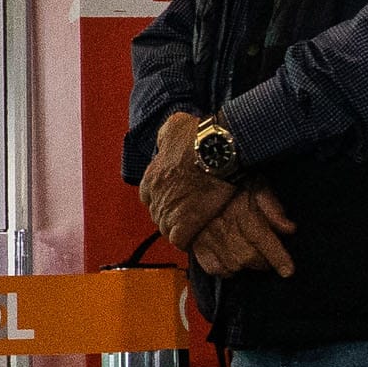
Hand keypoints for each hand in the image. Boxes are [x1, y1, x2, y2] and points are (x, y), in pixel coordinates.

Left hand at [138, 112, 219, 244]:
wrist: (218, 150)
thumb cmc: (198, 135)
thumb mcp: (174, 126)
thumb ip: (165, 136)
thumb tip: (163, 141)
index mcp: (151, 177)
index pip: (149, 195)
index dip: (164, 197)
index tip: (177, 197)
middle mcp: (155, 196)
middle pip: (158, 213)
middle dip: (171, 214)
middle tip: (190, 211)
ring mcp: (168, 211)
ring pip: (167, 228)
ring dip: (179, 228)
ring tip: (196, 224)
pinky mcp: (185, 224)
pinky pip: (180, 240)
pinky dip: (188, 240)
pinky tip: (198, 235)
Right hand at [183, 180, 299, 278]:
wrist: (202, 172)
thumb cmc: (232, 179)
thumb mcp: (259, 186)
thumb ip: (274, 208)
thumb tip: (289, 229)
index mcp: (242, 211)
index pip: (263, 240)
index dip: (278, 258)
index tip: (288, 270)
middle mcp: (224, 225)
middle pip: (248, 257)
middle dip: (263, 262)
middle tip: (268, 258)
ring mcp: (207, 236)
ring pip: (232, 264)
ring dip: (245, 265)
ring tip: (250, 257)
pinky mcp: (196, 243)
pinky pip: (212, 268)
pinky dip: (224, 270)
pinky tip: (232, 262)